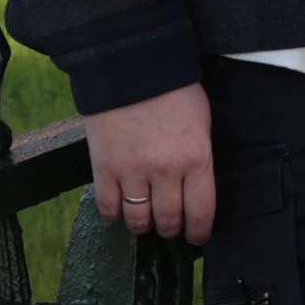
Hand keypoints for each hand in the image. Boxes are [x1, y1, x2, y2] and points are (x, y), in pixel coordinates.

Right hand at [84, 82, 214, 245]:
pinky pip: (107, 207)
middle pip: (168, 221)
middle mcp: (165, 170)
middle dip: (171, 229)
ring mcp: (131, 171)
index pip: (201, 212)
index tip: (197, 236)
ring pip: (137, 220)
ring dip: (143, 225)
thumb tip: (196, 187)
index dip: (199, 231)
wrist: (132, 67)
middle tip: (171, 227)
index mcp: (197, 158)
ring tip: (146, 220)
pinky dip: (114, 215)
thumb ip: (198, 158)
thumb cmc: (174, 91)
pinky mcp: (103, 168)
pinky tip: (120, 210)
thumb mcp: (201, 123)